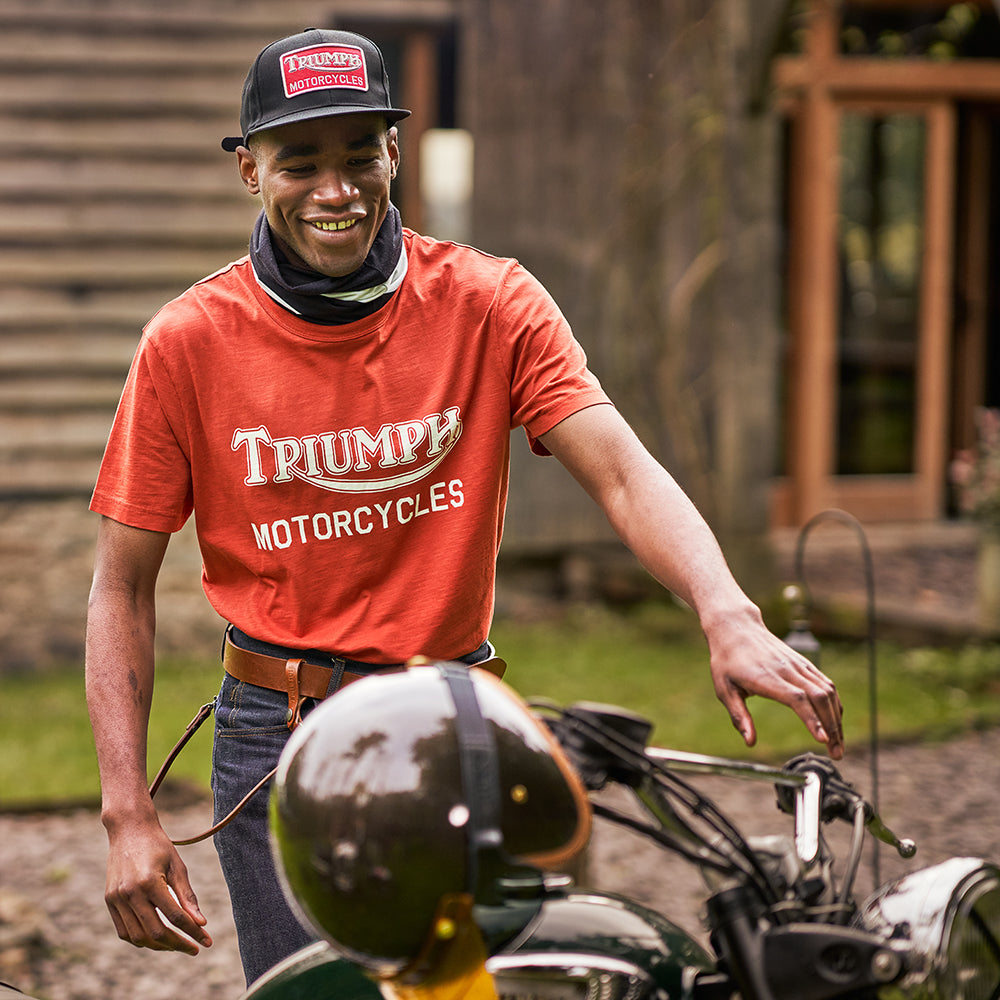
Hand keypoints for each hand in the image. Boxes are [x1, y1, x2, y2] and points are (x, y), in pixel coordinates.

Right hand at [103, 816, 211, 954]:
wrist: (129, 829)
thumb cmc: (159, 846)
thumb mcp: (178, 867)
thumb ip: (187, 896)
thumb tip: (200, 924)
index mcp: (151, 882)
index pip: (175, 917)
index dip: (192, 932)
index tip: (207, 941)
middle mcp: (131, 893)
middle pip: (156, 932)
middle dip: (177, 944)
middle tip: (194, 948)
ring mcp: (116, 899)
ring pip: (138, 937)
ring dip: (159, 946)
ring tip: (177, 944)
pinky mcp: (109, 901)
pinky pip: (124, 931)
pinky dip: (140, 939)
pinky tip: (156, 938)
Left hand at [706, 610, 843, 758]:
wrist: (736, 627)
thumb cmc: (727, 660)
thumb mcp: (724, 689)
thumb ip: (738, 716)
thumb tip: (749, 742)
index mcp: (766, 677)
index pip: (797, 699)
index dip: (812, 720)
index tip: (822, 740)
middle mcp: (787, 670)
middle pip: (819, 698)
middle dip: (832, 727)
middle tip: (836, 754)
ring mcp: (798, 665)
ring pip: (827, 691)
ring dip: (836, 719)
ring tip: (837, 744)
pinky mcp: (804, 663)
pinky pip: (826, 684)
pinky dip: (835, 704)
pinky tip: (835, 721)